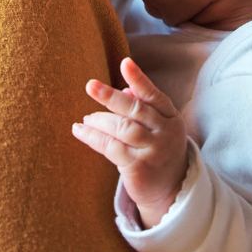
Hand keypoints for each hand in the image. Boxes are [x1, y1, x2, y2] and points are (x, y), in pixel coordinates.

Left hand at [72, 58, 187, 227]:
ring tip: (86, 119)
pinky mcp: (138, 168)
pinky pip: (111, 148)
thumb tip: (125, 89)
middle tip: (90, 86)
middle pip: (136, 110)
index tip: (125, 63)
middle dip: (111, 97)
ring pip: (122, 128)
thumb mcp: (158, 127)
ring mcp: (153, 151)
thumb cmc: (158, 150)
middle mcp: (165, 133)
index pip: (154, 95)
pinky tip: (80, 131)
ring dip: (99, 120)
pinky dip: (93, 137)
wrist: (170, 189)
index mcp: (170, 118)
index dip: (139, 79)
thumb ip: (144, 108)